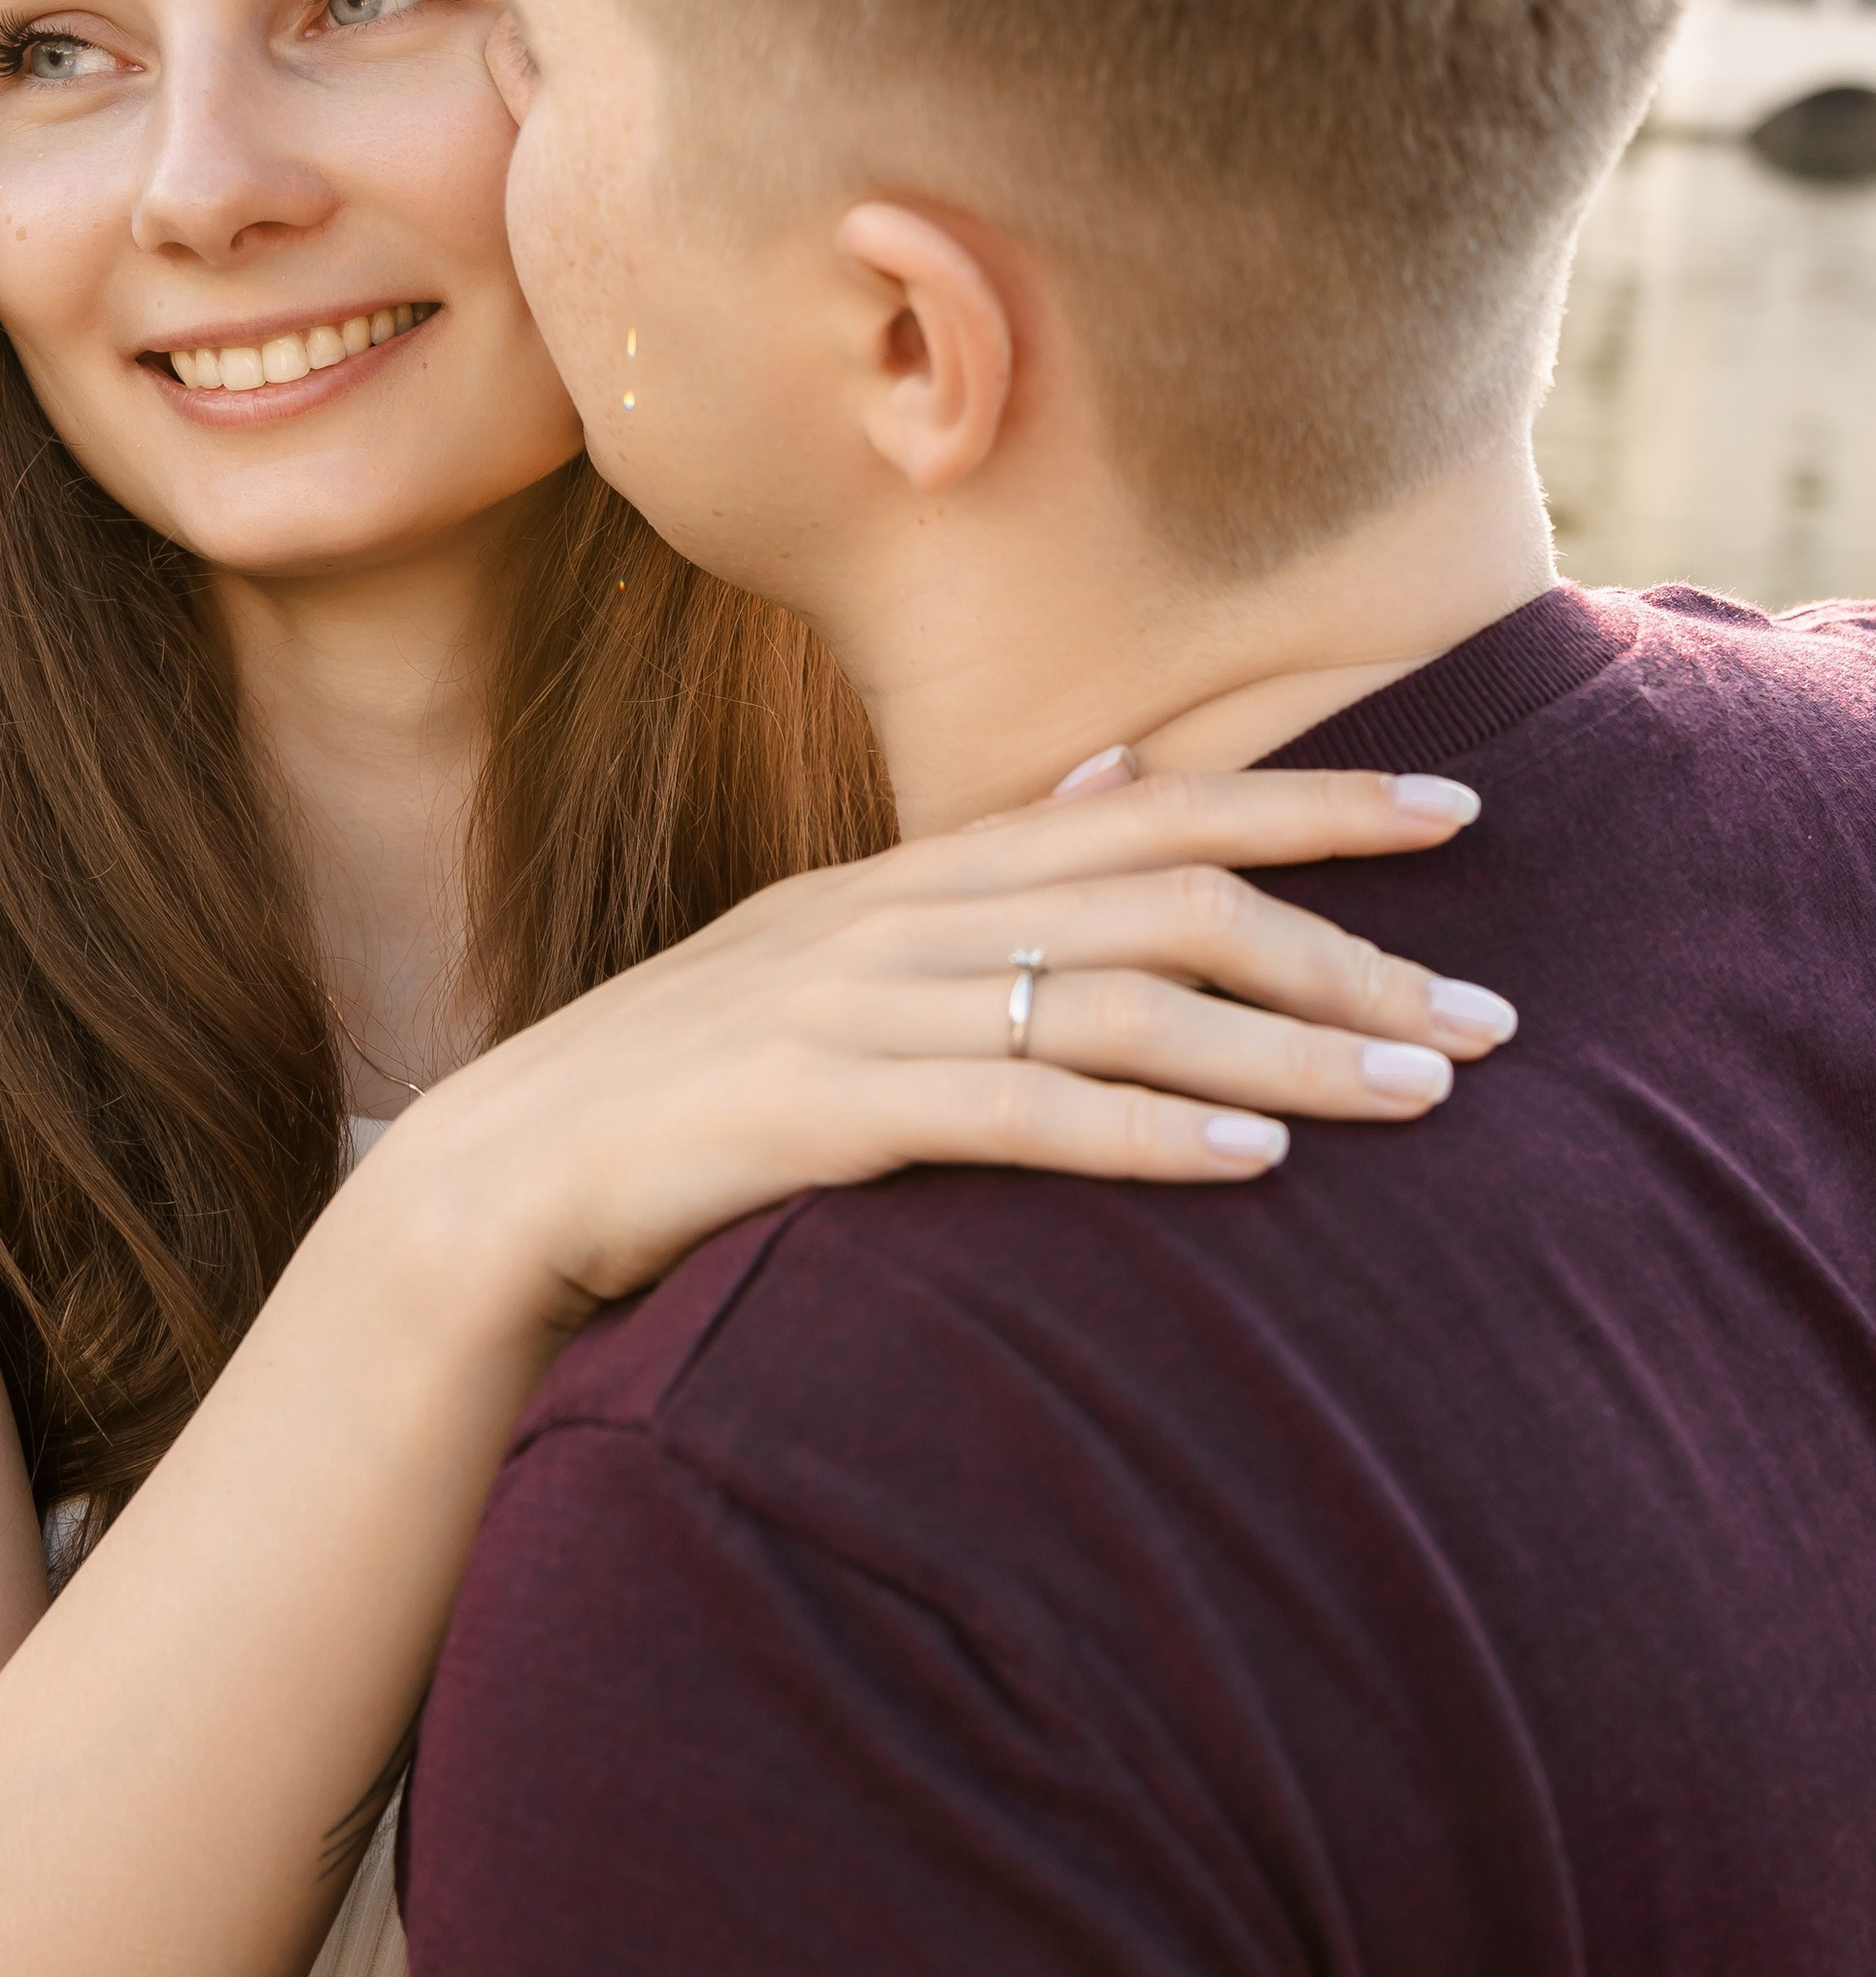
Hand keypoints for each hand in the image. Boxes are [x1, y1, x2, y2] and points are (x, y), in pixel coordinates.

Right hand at [362, 760, 1515, 1317]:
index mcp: (903, 878)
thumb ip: (976, 879)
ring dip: (1285, 1046)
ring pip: (1110, 1003)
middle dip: (1343, 947)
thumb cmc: (675, 1101)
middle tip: (1492, 1016)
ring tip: (1424, 1094)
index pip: (1146, 815)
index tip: (1462, 811)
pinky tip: (1252, 1162)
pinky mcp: (804, 1113)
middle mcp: (887, 919)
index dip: (1308, 805)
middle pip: (1160, 903)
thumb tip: (1116, 782)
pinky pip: (1005, 1111)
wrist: (485, 1194)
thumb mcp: (824, 962)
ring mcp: (842, 1011)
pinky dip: (1139, 1132)